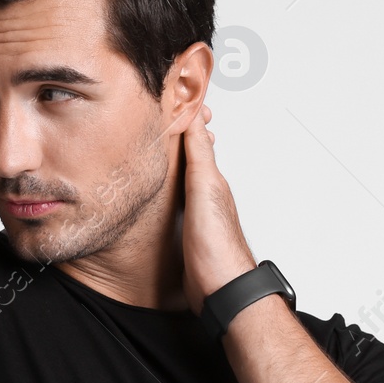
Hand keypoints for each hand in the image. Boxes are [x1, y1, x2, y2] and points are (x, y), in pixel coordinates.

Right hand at [180, 103, 256, 313]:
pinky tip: (164, 187)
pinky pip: (177, 198)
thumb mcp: (205, 189)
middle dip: (185, 135)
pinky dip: (172, 184)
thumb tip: (196, 118)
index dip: (192, 118)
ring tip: (166, 143)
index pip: (201, 139)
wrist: (219, 287)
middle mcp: (206, 192)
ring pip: (186, 176)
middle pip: (194, 156)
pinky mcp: (187, 230)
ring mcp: (198, 211)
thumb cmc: (216, 244)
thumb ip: (200, 155)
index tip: (184, 96)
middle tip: (173, 114)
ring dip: (178, 158)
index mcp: (211, 179)